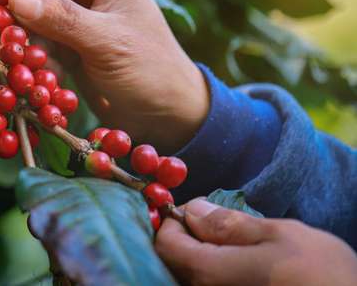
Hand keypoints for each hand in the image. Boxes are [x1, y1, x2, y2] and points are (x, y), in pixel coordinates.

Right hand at [0, 0, 207, 151]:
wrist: (168, 117)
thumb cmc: (151, 71)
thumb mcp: (108, 42)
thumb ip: (62, 18)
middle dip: (12, 3)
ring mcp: (74, 18)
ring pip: (29, 12)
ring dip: (16, 33)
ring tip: (9, 55)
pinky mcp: (65, 45)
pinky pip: (34, 40)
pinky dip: (26, 55)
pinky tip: (30, 74)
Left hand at [156, 198, 356, 284]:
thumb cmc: (322, 276)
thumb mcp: (278, 236)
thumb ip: (228, 225)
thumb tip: (192, 211)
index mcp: (209, 273)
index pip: (165, 243)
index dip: (174, 220)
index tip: (196, 209)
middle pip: (174, 263)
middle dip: (188, 239)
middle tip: (214, 224)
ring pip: (192, 278)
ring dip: (202, 257)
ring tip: (234, 246)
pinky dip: (216, 274)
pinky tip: (241, 267)